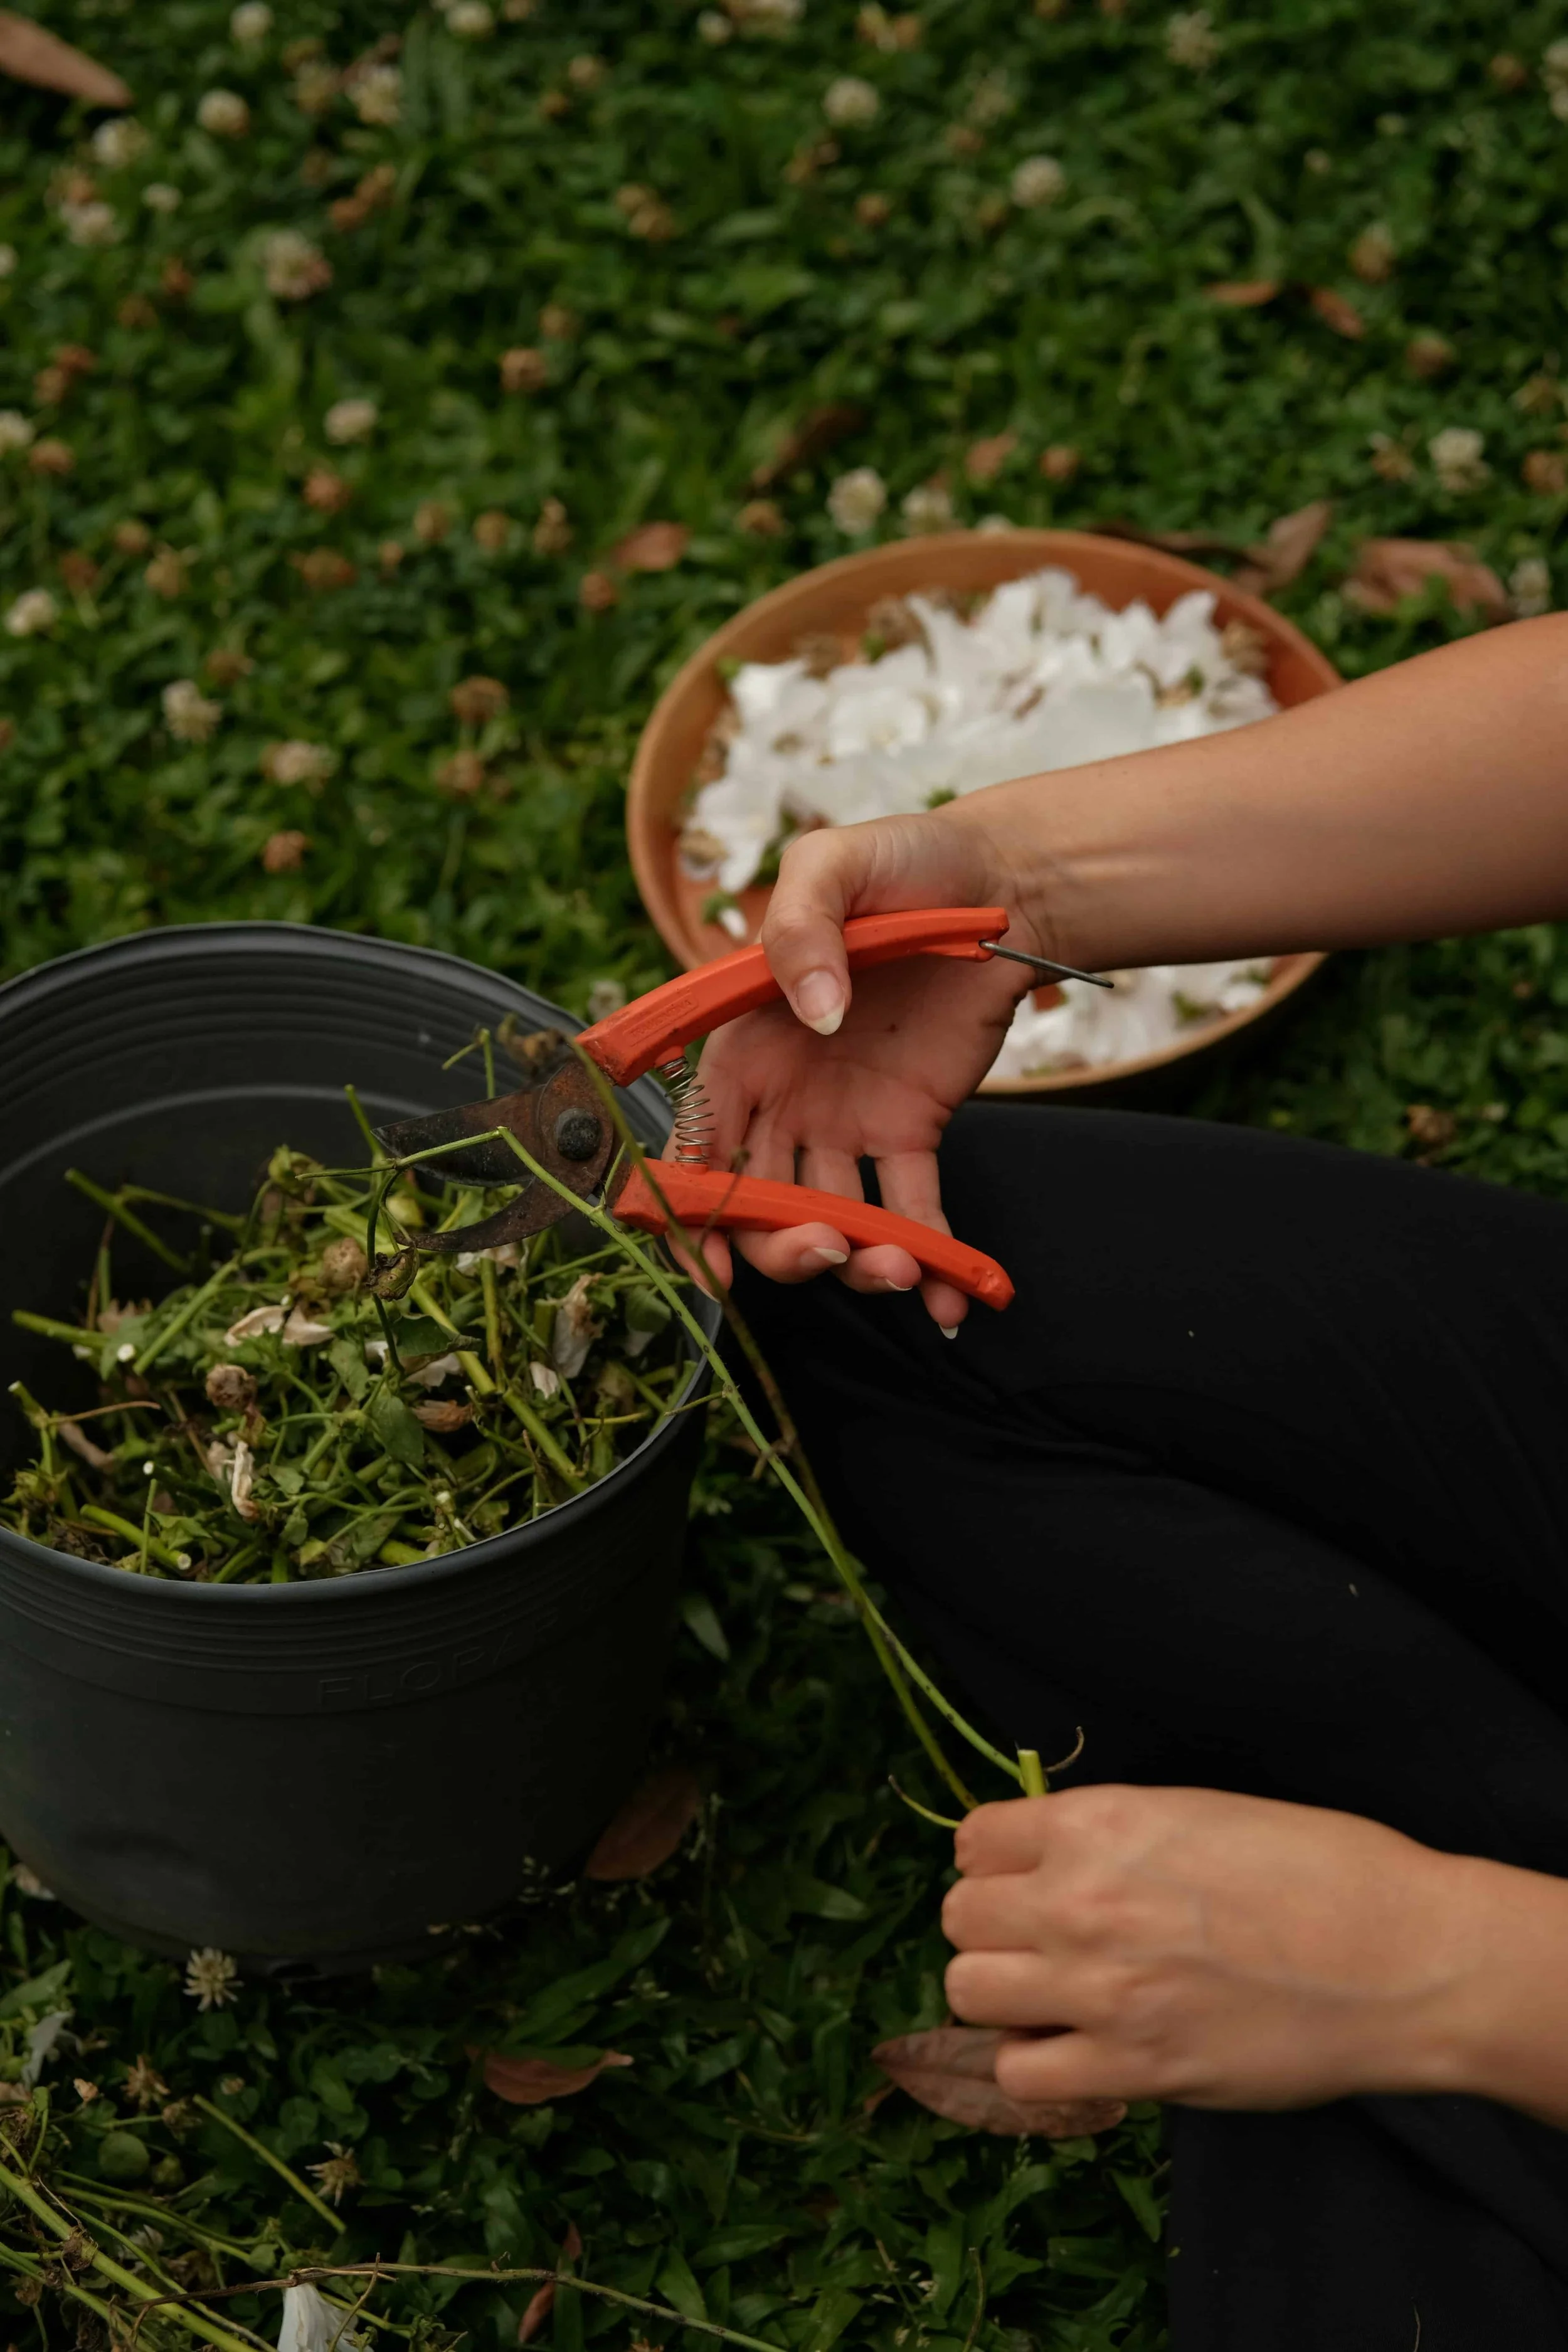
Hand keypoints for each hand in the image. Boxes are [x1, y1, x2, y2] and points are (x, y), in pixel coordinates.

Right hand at [689, 801, 1048, 1330]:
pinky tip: (951, 1302)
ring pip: (831, 1219)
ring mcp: (844, 1121)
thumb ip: (803, 926)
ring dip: (856, 1263)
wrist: (1003, 882)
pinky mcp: (910, 1131)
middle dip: (783, 1245)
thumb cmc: (903, 861)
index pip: (697, 1141)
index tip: (712, 1263)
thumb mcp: (834, 864)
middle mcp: (783, 1095)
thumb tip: (812, 1010)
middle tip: (830, 1250)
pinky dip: (929, 1260)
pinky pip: (911, 1210)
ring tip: (903, 1272)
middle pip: (760, 1200)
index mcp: (742, 1041)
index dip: (695, 1210)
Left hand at [941, 1784, 1482, 2111]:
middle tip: (1045, 1942)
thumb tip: (1054, 1858)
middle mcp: (1080, 1901)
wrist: (1398, 1957)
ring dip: (1003, 1995)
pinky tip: (1083, 2050)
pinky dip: (1038, 2065)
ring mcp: (1101, 1989)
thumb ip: (1112, 1835)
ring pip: (969, 1993)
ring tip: (1056, 1997)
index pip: (974, 1839)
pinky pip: (1021, 2075)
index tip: (1026, 1879)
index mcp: (1098, 1824)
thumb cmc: (1319, 1869)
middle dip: (993, 1928)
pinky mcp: (1135, 2069)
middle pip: (959, 1919)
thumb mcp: (1198, 1813)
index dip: (995, 1861)